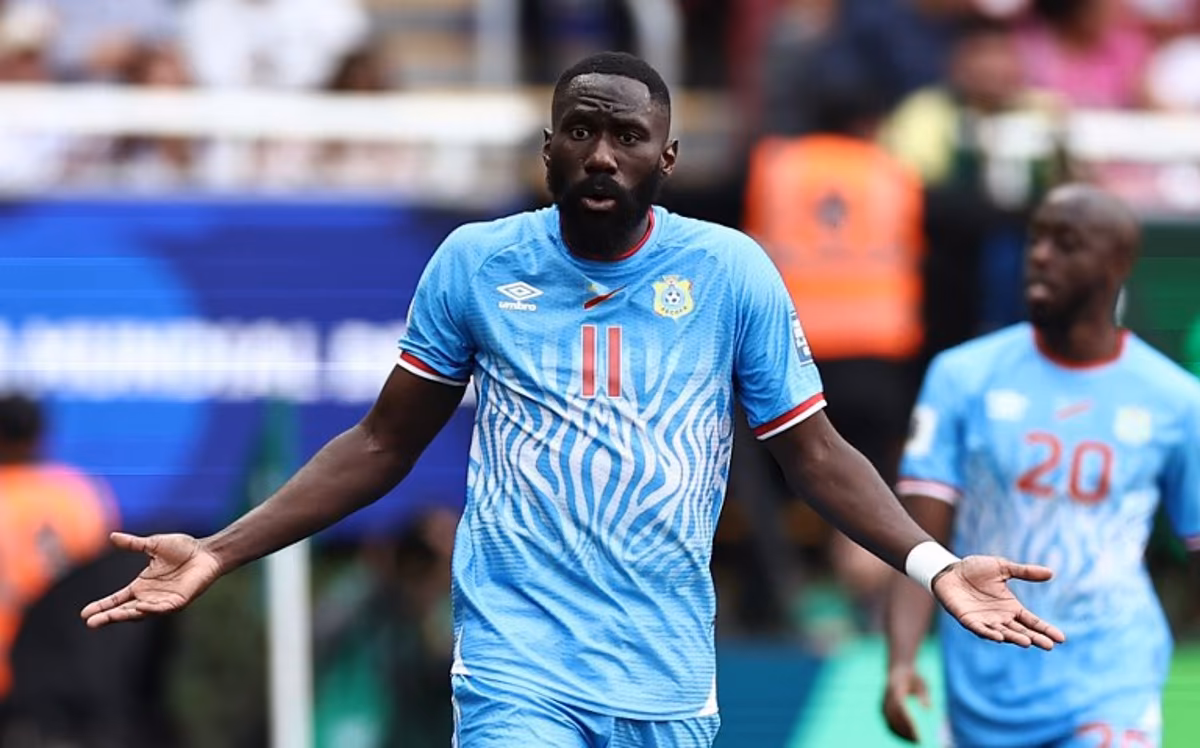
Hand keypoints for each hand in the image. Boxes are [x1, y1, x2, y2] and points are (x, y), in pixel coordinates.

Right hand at [80, 532, 222, 627]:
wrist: (206, 551)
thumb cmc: (183, 548)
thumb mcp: (153, 545)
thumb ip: (134, 544)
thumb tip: (112, 536)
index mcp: (142, 586)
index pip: (117, 599)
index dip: (102, 606)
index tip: (84, 613)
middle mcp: (150, 597)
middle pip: (124, 610)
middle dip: (108, 617)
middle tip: (90, 623)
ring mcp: (164, 601)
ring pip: (141, 613)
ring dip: (125, 615)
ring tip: (107, 618)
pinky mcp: (179, 602)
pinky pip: (163, 609)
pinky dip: (151, 609)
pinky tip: (139, 608)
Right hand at [882, 663, 929, 742]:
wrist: (898, 670)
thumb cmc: (913, 676)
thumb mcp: (922, 681)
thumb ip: (925, 693)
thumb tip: (928, 708)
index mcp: (895, 688)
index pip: (899, 707)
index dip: (906, 720)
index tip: (916, 731)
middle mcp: (886, 697)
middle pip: (893, 717)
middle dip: (905, 730)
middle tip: (918, 740)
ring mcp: (883, 703)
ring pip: (889, 721)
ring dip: (901, 733)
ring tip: (914, 741)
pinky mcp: (883, 709)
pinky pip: (888, 722)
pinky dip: (896, 731)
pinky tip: (907, 737)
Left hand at [932, 555, 1065, 649]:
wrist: (950, 570)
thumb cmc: (976, 569)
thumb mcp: (1003, 568)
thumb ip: (1024, 572)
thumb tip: (1051, 573)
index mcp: (1011, 607)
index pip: (1032, 621)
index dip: (1046, 629)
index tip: (1062, 638)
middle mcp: (1001, 617)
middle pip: (1022, 631)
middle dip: (1035, 638)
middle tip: (1049, 645)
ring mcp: (985, 620)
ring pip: (1003, 632)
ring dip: (1015, 638)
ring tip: (1028, 642)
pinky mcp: (968, 620)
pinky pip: (980, 629)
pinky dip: (989, 634)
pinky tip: (999, 637)